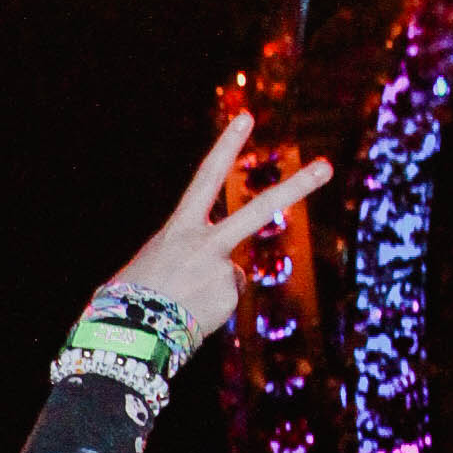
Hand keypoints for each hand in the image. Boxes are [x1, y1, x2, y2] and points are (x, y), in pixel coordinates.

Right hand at [106, 115, 329, 343]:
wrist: (125, 334)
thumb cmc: (133, 295)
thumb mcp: (157, 260)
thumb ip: (195, 254)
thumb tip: (230, 271)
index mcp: (180, 228)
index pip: (206, 178)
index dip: (226, 146)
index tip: (247, 117)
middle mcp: (205, 244)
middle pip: (257, 210)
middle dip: (296, 187)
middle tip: (326, 166)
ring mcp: (221, 271)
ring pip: (228, 274)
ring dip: (209, 289)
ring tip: (179, 304)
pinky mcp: (229, 298)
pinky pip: (226, 298)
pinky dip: (210, 308)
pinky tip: (189, 316)